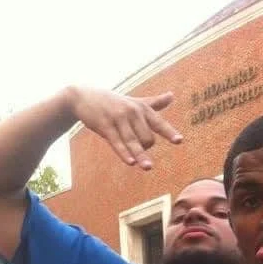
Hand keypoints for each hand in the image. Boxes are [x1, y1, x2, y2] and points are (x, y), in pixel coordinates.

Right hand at [68, 87, 182, 169]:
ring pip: (133, 141)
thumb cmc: (112, 102)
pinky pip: (117, 142)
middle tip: (137, 149)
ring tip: (148, 168)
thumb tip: (172, 96)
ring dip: (140, 155)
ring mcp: (118, 119)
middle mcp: (132, 112)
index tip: (179, 141)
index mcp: (141, 108)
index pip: (159, 122)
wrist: (83, 97)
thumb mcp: (134, 101)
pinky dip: (124, 152)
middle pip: (147, 137)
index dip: (169, 132)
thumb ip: (154, 102)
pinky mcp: (105, 126)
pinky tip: (130, 162)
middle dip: (145, 148)